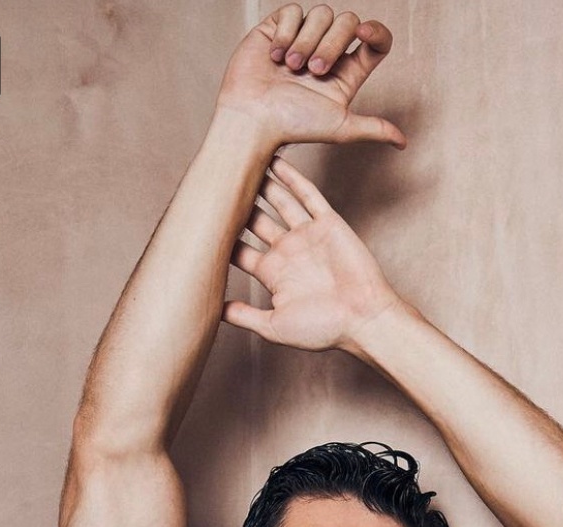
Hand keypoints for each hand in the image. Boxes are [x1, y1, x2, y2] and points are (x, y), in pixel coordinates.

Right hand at [216, 6, 405, 149]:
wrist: (253, 120)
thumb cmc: (293, 127)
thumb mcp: (340, 128)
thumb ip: (373, 128)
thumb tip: (403, 143)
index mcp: (346, 73)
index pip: (375, 42)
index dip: (376, 32)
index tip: (363, 34)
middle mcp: (327, 51)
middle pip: (347, 22)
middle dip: (331, 44)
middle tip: (312, 71)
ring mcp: (302, 37)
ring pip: (321, 14)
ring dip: (306, 41)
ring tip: (290, 67)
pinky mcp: (278, 28)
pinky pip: (293, 10)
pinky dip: (286, 32)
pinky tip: (274, 55)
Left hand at [222, 156, 402, 352]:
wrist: (363, 320)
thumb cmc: (323, 330)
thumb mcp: (274, 327)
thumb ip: (243, 316)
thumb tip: (211, 312)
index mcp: (273, 274)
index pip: (239, 249)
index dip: (220, 234)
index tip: (199, 217)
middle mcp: (288, 251)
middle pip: (254, 220)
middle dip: (236, 202)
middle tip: (213, 178)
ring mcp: (307, 235)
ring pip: (278, 202)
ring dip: (261, 183)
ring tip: (239, 159)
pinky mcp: (327, 223)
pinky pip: (307, 194)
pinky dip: (292, 177)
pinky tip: (275, 160)